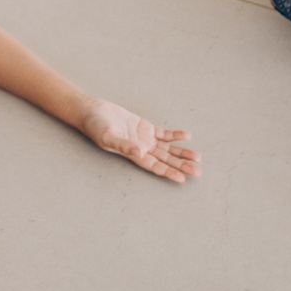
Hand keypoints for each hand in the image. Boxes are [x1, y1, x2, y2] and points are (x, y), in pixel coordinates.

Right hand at [80, 98, 198, 183]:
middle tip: (197, 172)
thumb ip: (123, 145)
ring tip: (197, 157)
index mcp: (133, 154)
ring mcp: (145, 138)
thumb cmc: (96, 126)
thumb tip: (139, 152)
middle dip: (181, 166)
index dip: (168, 172)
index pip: (155, 166)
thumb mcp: (108, 136)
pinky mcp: (145, 127)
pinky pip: (163, 134)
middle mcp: (142, 149)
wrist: (93, 111)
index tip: (182, 179)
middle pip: (165, 160)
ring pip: (167, 148)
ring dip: (181, 153)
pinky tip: (185, 137)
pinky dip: (174, 136)